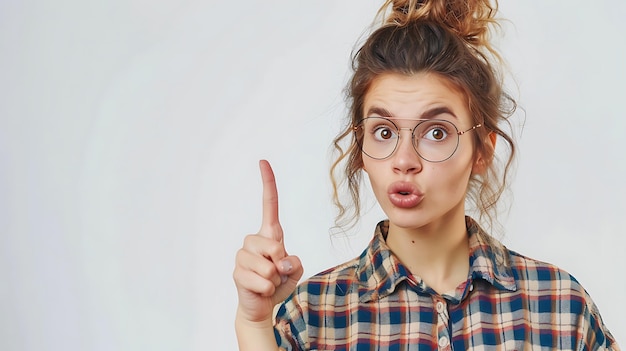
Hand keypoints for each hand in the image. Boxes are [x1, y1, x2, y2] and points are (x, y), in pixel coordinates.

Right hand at [233, 160, 302, 323]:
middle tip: (277, 273)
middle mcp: (253, 241)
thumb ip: (294, 263)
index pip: (268, 204)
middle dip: (281, 264)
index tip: (263, 162)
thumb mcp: (295, 270)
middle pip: (274, 247)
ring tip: (268, 282)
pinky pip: (263, 282)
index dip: (267, 183)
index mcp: (269, 234)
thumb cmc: (279, 282)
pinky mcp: (237, 273)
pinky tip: (262, 291)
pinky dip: (268, 290)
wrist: (262, 304)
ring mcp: (242, 256)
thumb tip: (280, 261)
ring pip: (268, 268)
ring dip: (275, 279)